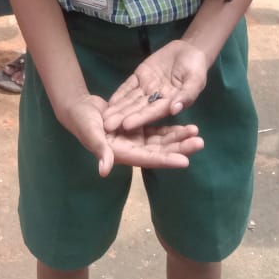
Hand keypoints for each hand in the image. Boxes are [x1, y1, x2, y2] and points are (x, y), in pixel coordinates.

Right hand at [61, 92, 202, 176]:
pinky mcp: (137, 128)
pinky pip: (157, 130)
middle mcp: (133, 149)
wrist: (78, 109)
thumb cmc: (82, 121)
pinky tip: (185, 125)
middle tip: (200, 142)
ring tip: (197, 133)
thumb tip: (104, 170)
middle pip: (161, 150)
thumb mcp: (90, 132)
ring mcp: (136, 139)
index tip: (185, 161)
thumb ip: (99, 149)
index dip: (166, 159)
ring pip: (162, 140)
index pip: (149, 158)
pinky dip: (170, 128)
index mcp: (123, 153)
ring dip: (179, 137)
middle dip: (180, 147)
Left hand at [102, 40, 207, 134]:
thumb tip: (175, 109)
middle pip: (137, 109)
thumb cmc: (196, 67)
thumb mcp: (196, 80)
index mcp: (169, 103)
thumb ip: (186, 94)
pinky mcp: (140, 77)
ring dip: (117, 108)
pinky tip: (109, 102)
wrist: (189, 50)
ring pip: (130, 100)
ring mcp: (147, 88)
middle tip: (107, 126)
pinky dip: (119, 94)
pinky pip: (128, 86)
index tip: (126, 125)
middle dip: (122, 117)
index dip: (139, 118)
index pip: (152, 112)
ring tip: (103, 117)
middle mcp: (156, 99)